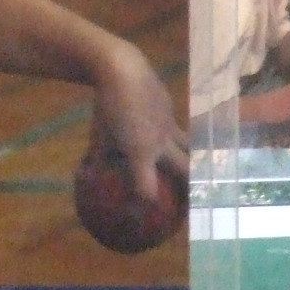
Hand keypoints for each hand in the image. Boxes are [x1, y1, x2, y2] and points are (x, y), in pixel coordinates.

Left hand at [91, 41, 187, 207]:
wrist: (123, 69)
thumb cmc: (106, 107)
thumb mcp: (97, 138)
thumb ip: (96, 161)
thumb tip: (86, 181)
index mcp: (141, 152)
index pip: (147, 189)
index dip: (144, 208)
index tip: (141, 221)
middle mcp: (162, 142)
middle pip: (185, 171)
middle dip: (193, 191)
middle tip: (194, 207)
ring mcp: (170, 126)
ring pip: (190, 150)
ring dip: (196, 165)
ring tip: (203, 178)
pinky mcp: (173, 111)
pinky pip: (179, 132)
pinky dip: (180, 142)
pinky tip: (177, 143)